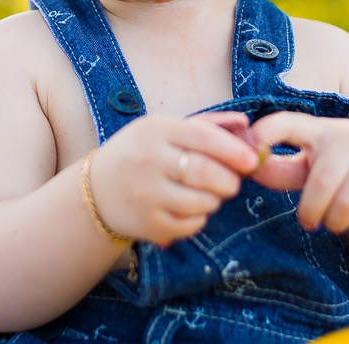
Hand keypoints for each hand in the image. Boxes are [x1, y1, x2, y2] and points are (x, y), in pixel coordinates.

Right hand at [89, 113, 260, 246]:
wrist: (96, 191)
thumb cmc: (140, 154)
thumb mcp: (163, 130)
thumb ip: (205, 125)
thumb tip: (244, 123)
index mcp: (155, 130)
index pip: (202, 137)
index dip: (232, 149)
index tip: (253, 160)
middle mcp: (148, 160)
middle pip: (204, 172)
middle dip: (229, 180)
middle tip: (232, 183)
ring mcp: (146, 194)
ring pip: (201, 202)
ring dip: (214, 200)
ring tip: (208, 194)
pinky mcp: (146, 223)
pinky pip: (190, 225)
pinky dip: (198, 219)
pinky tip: (188, 209)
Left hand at [249, 112, 348, 235]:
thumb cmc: (340, 170)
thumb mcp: (310, 166)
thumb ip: (280, 170)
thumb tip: (250, 169)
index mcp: (321, 131)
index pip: (290, 122)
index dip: (269, 130)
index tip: (253, 141)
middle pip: (323, 179)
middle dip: (311, 209)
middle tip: (308, 222)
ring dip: (334, 221)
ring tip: (332, 222)